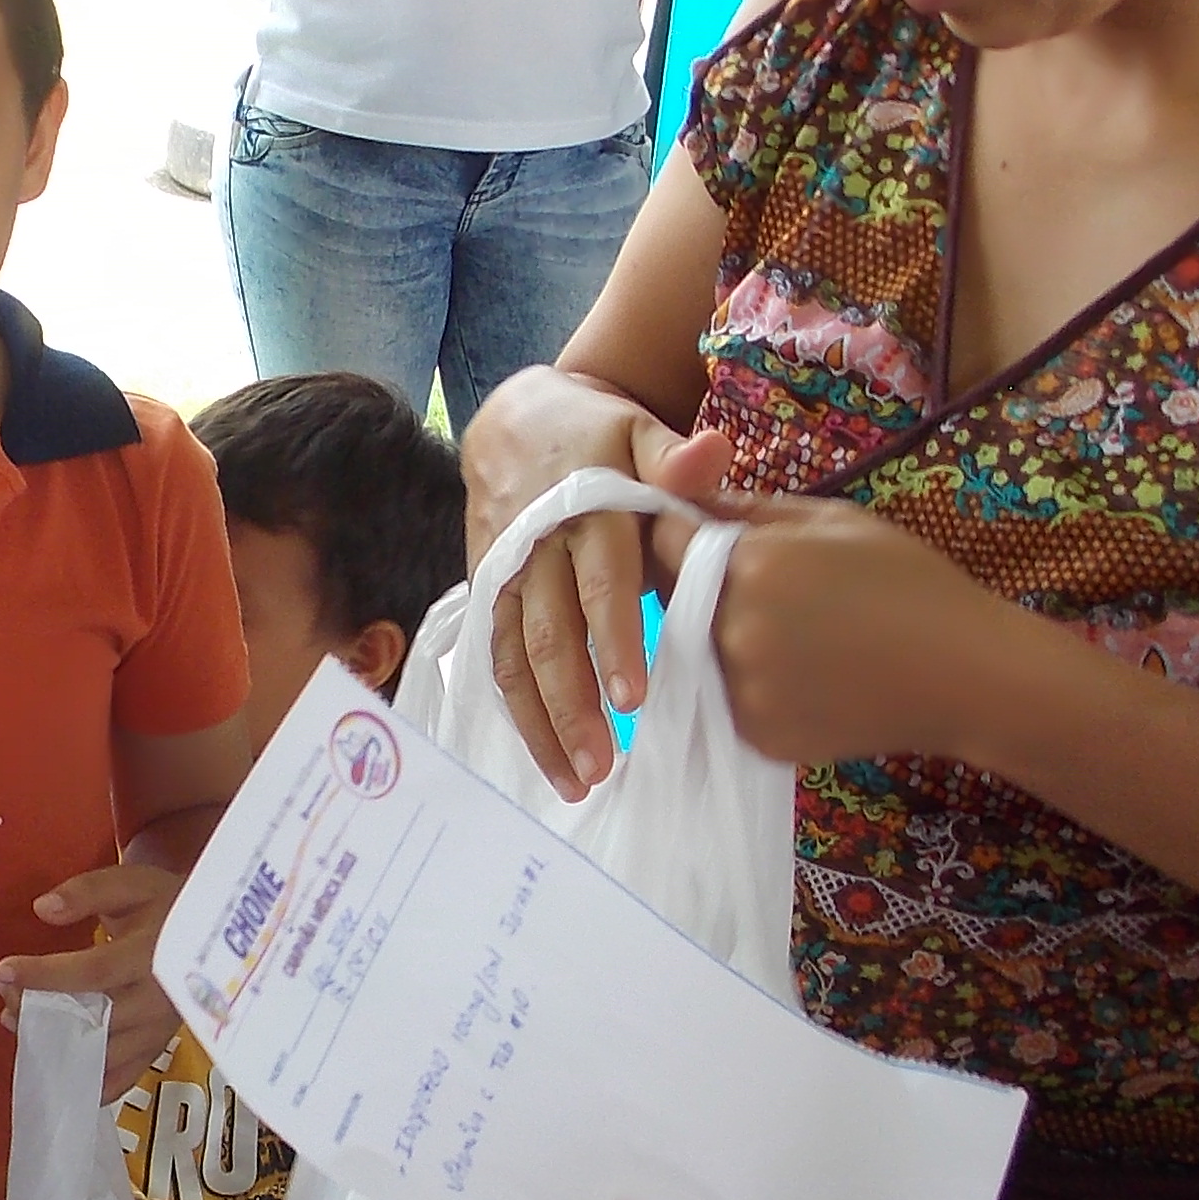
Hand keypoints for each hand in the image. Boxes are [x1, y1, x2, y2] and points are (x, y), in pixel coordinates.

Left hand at [0, 862, 178, 1079]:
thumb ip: (89, 891)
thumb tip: (43, 908)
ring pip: (103, 1052)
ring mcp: (159, 1031)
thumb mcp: (134, 883)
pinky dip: (89, 1083)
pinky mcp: (159, 1048)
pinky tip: (58, 1076)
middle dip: (42, 1013)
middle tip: (6, 1001)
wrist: (216, 933)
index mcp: (154, 954)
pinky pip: (123, 1078)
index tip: (3, 970)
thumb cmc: (168, 905)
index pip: (94, 971)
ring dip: (56, 1047)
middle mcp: (158, 1000)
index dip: (46, 975)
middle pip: (93, 1018)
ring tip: (21, 1028)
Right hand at [482, 417, 734, 796]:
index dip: (614, 638)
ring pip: (515, 656)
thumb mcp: (637, 429)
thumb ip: (674, 456)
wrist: (516, 420)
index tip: (634, 698)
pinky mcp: (487, 591)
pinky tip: (542, 754)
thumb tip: (711, 456)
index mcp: (584, 509)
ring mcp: (505, 573)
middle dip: (572, 703)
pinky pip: (495, 657)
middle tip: (601, 764)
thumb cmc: (599, 435)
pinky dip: (516, 708)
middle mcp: (537, 547)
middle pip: (551, 634)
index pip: (600, 581)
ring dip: (540, 721)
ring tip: (574, 779)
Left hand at [703, 495, 1030, 771]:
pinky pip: (729, 701)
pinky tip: (807, 675)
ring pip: (699, 655)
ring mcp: (743, 691)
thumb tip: (690, 499)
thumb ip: (752, 509)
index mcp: (751, 565)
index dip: (680, 538)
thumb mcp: (836, 520)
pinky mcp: (758, 736)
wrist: (965, 675)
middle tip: (765, 590)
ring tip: (796, 635)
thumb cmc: (911, 584)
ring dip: (723, 641)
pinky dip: (752, 687)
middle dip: (700, 589)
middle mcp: (734, 630)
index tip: (706, 541)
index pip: (666, 544)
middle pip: (677, 602)